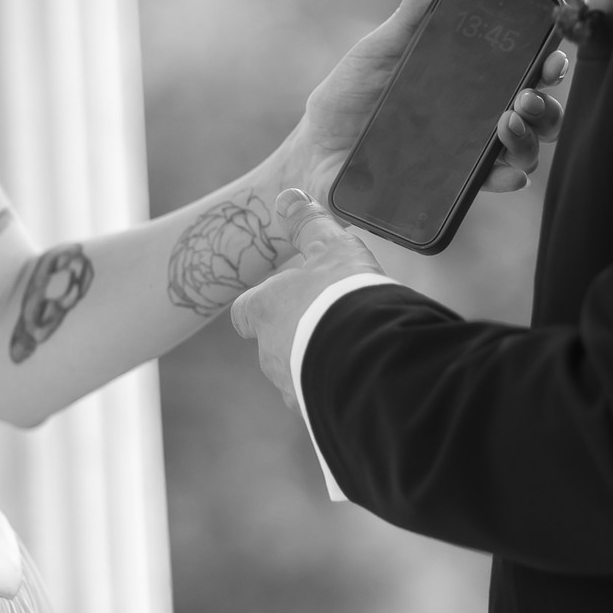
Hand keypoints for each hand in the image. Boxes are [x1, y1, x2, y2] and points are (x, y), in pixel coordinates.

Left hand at [232, 189, 387, 402]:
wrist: (369, 361)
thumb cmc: (344, 299)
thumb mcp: (331, 248)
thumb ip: (309, 225)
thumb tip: (288, 197)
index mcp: (266, 312)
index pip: (243, 312)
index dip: (259, 305)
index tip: (280, 298)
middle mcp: (270, 354)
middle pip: (274, 345)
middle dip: (297, 336)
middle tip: (331, 323)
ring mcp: (293, 388)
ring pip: (299, 376)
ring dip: (318, 365)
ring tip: (354, 352)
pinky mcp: (317, 415)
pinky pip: (324, 402)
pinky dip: (338, 391)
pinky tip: (364, 381)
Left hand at [278, 0, 566, 210]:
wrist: (314, 149)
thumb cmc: (347, 95)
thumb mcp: (378, 51)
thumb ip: (410, 16)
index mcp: (466, 79)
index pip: (522, 69)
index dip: (547, 62)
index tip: (552, 54)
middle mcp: (476, 116)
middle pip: (535, 110)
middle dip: (546, 103)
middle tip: (527, 93)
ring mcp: (466, 152)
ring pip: (523, 147)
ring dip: (530, 137)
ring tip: (508, 122)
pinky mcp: (449, 186)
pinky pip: (490, 183)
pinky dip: (508, 178)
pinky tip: (507, 171)